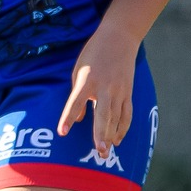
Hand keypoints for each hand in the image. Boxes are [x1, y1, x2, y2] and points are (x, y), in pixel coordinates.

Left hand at [58, 24, 139, 154]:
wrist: (120, 37)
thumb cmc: (94, 54)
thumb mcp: (78, 70)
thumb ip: (77, 96)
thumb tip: (78, 121)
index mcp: (88, 80)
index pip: (76, 102)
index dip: (68, 117)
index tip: (62, 132)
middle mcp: (105, 87)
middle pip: (103, 114)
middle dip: (100, 134)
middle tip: (99, 152)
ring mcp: (119, 91)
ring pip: (116, 117)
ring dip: (112, 136)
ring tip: (106, 152)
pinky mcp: (128, 92)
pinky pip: (126, 114)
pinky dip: (122, 128)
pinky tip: (118, 140)